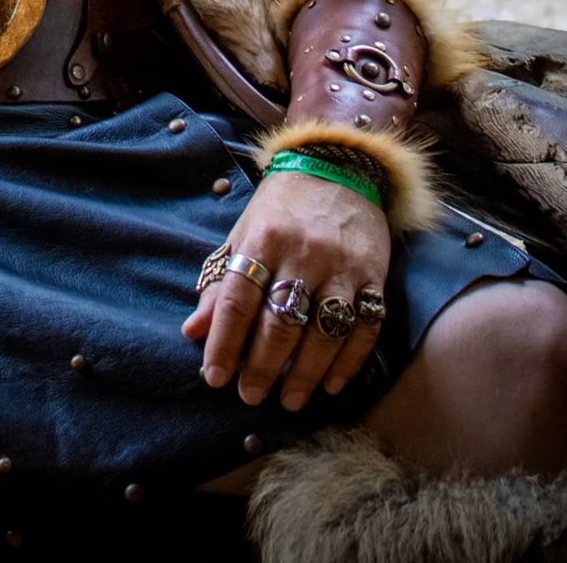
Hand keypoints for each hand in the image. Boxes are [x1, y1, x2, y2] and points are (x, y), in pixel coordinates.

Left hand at [181, 171, 389, 412]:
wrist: (337, 166)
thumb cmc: (282, 207)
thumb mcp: (244, 233)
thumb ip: (220, 283)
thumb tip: (193, 332)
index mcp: (262, 239)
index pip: (237, 300)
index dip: (223, 344)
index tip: (214, 378)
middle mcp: (301, 252)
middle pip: (280, 323)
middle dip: (262, 368)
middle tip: (251, 397)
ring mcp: (340, 265)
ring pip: (323, 333)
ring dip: (305, 374)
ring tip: (289, 399)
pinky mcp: (373, 275)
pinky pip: (364, 328)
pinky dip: (348, 362)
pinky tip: (331, 384)